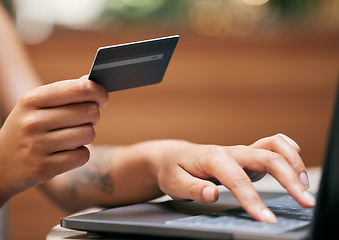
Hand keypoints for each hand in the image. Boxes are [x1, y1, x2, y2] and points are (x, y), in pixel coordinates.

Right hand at [0, 78, 107, 204]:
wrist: (0, 165)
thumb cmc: (26, 130)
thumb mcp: (36, 107)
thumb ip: (64, 94)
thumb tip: (90, 82)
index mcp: (32, 99)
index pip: (81, 89)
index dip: (99, 93)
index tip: (102, 100)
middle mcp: (33, 121)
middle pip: (90, 112)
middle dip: (93, 117)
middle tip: (82, 121)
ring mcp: (38, 146)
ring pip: (89, 134)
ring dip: (86, 137)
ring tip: (71, 138)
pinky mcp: (45, 168)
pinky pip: (83, 156)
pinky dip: (80, 155)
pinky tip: (66, 154)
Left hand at [153, 134, 315, 222]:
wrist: (174, 157)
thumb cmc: (174, 170)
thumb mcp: (175, 183)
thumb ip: (194, 189)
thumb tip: (212, 193)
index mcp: (213, 158)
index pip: (237, 180)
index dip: (253, 200)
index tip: (266, 219)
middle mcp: (231, 151)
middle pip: (267, 157)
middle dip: (290, 178)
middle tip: (305, 201)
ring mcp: (240, 151)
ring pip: (274, 146)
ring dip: (294, 162)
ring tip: (304, 185)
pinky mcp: (247, 155)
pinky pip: (273, 145)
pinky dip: (288, 152)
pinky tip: (296, 167)